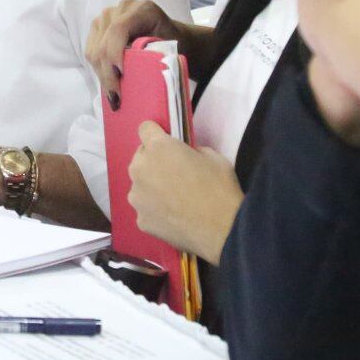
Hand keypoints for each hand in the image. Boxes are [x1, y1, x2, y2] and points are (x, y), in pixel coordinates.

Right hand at [84, 0, 182, 110]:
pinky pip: (91, 51)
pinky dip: (98, 69)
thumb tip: (139, 77)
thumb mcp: (170, 47)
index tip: (120, 76)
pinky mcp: (98, 27)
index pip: (119, 29)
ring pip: (94, 50)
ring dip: (102, 75)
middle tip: (116, 99)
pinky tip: (109, 81)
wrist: (169, 34)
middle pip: (104, 43)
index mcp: (142, 10)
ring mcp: (107, 16)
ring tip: (114, 94)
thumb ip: (155, 56)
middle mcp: (121, 9)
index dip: (114, 53)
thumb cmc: (173, 42)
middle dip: (107, 73)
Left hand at [126, 124, 242, 262]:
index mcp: (158, 148)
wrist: (222, 230)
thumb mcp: (212, 156)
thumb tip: (184, 156)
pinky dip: (155, 210)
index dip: (157, 134)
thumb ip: (190, 150)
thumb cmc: (220, 188)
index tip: (165, 142)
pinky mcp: (140, 220)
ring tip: (175, 200)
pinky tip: (174, 217)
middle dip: (153, 161)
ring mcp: (137, 197)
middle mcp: (140, 169)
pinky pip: (145, 208)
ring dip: (152, 187)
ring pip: (140, 185)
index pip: (145, 129)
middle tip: (175, 174)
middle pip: (140, 158)